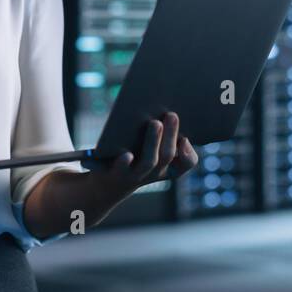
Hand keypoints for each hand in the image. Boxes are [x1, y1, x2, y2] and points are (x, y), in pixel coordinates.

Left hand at [82, 111, 198, 201]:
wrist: (102, 183)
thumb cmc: (130, 158)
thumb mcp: (146, 147)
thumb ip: (156, 132)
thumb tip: (159, 108)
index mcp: (165, 166)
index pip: (186, 163)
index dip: (189, 153)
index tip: (185, 137)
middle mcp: (152, 173)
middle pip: (166, 156)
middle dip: (170, 134)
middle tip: (172, 114)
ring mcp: (134, 175)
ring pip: (148, 162)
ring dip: (153, 141)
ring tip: (154, 122)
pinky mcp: (113, 174)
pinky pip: (121, 169)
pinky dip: (124, 162)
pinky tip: (127, 154)